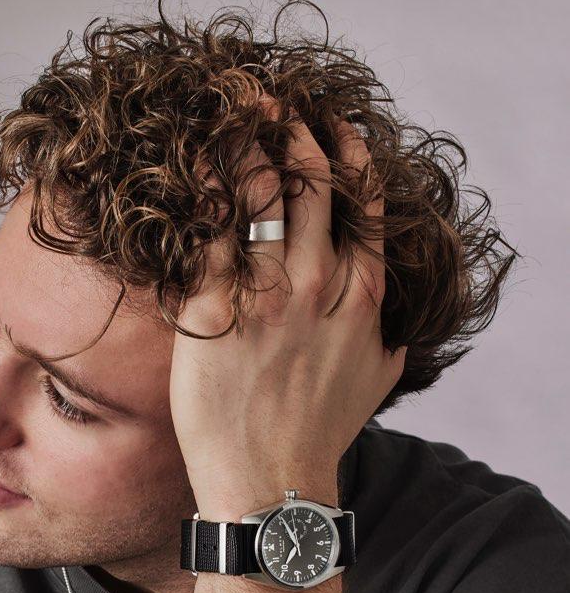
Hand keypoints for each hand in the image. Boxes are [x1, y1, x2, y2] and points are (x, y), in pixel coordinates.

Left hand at [169, 97, 406, 516]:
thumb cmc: (318, 435)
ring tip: (234, 118)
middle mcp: (319, 283)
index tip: (331, 126)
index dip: (347, 152)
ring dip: (247, 143)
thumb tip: (396, 329)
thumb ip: (388, 340)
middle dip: (294, 132)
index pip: (364, 200)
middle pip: (312, 181)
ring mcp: (266, 295)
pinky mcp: (213, 310)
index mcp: (363, 293)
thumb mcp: (376, 381)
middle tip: (272, 109)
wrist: (270, 483)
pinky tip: (196, 162)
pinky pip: (208, 230)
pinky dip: (205, 187)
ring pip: (260, 191)